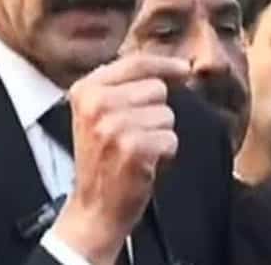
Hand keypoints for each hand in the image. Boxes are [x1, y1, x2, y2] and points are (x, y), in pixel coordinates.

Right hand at [49, 54, 189, 264]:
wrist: (94, 208)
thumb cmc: (104, 158)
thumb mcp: (99, 113)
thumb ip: (125, 85)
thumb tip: (177, 66)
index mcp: (86, 89)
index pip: (136, 62)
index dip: (165, 65)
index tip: (184, 69)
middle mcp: (97, 104)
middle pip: (157, 89)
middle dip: (155, 111)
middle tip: (133, 135)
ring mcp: (114, 126)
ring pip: (166, 115)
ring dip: (160, 134)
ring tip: (137, 150)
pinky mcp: (133, 148)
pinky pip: (171, 138)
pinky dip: (165, 153)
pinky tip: (144, 164)